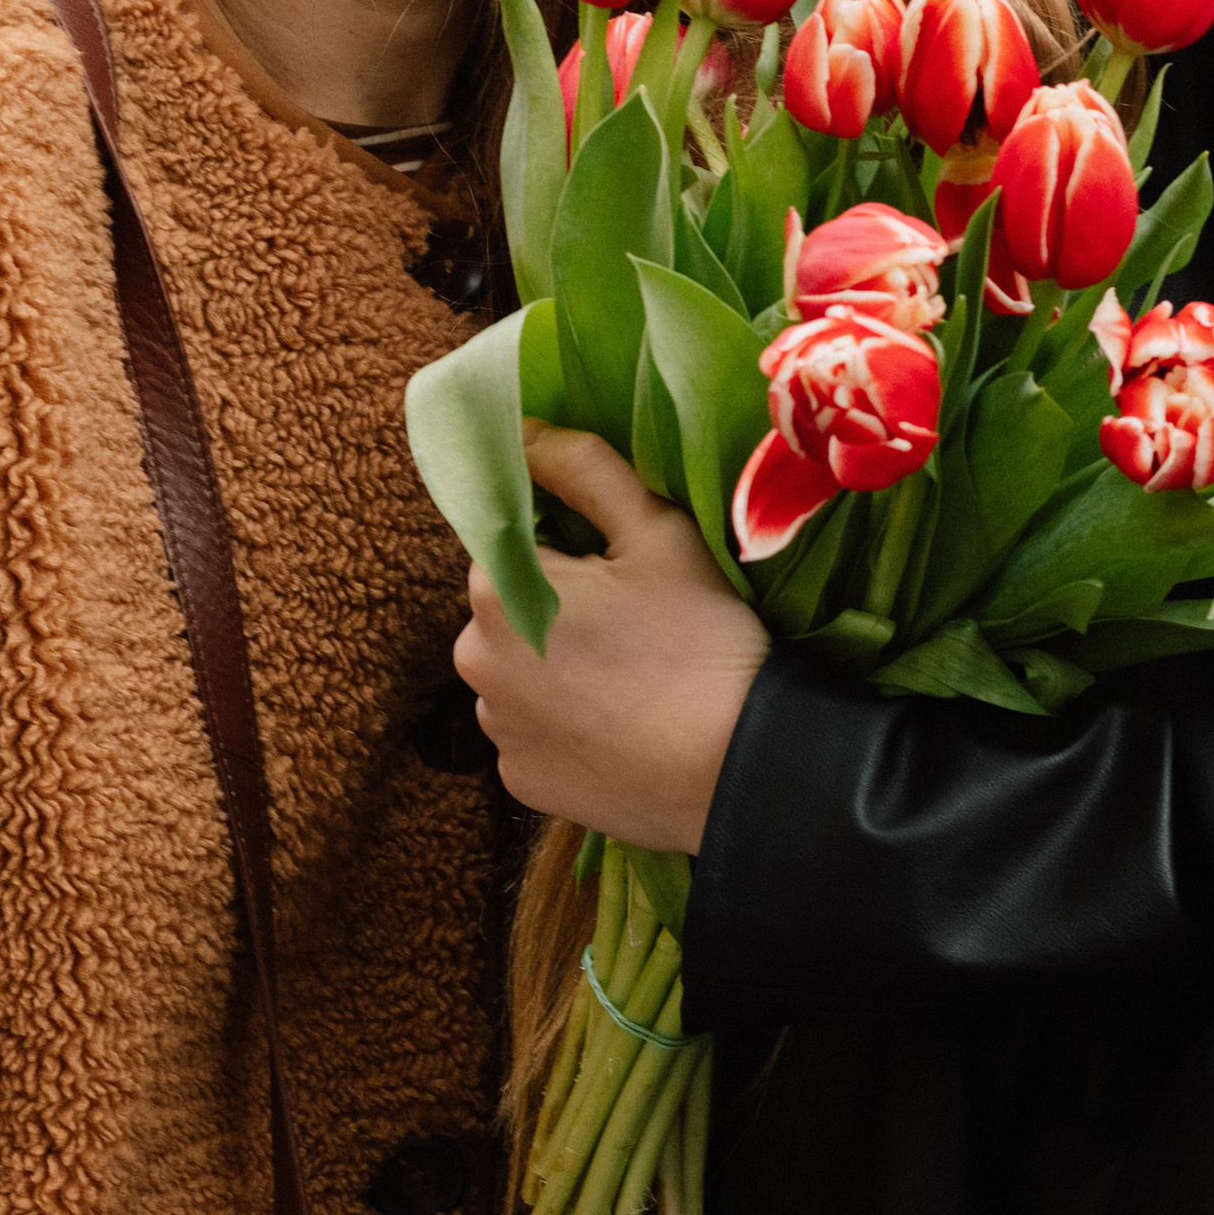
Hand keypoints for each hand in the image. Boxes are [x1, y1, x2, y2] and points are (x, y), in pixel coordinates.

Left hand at [457, 426, 772, 855]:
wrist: (740, 767)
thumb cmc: (700, 639)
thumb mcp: (655, 530)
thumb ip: (582, 467)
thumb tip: (525, 430)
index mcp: (496, 587)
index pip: (510, 539)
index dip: (568, 545)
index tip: (620, 568)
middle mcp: (473, 660)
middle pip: (511, 608)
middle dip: (558, 605)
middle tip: (637, 623)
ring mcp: (496, 729)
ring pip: (520, 674)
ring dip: (558, 668)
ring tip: (634, 680)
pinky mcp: (520, 784)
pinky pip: (536, 735)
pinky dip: (568, 727)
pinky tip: (623, 728)